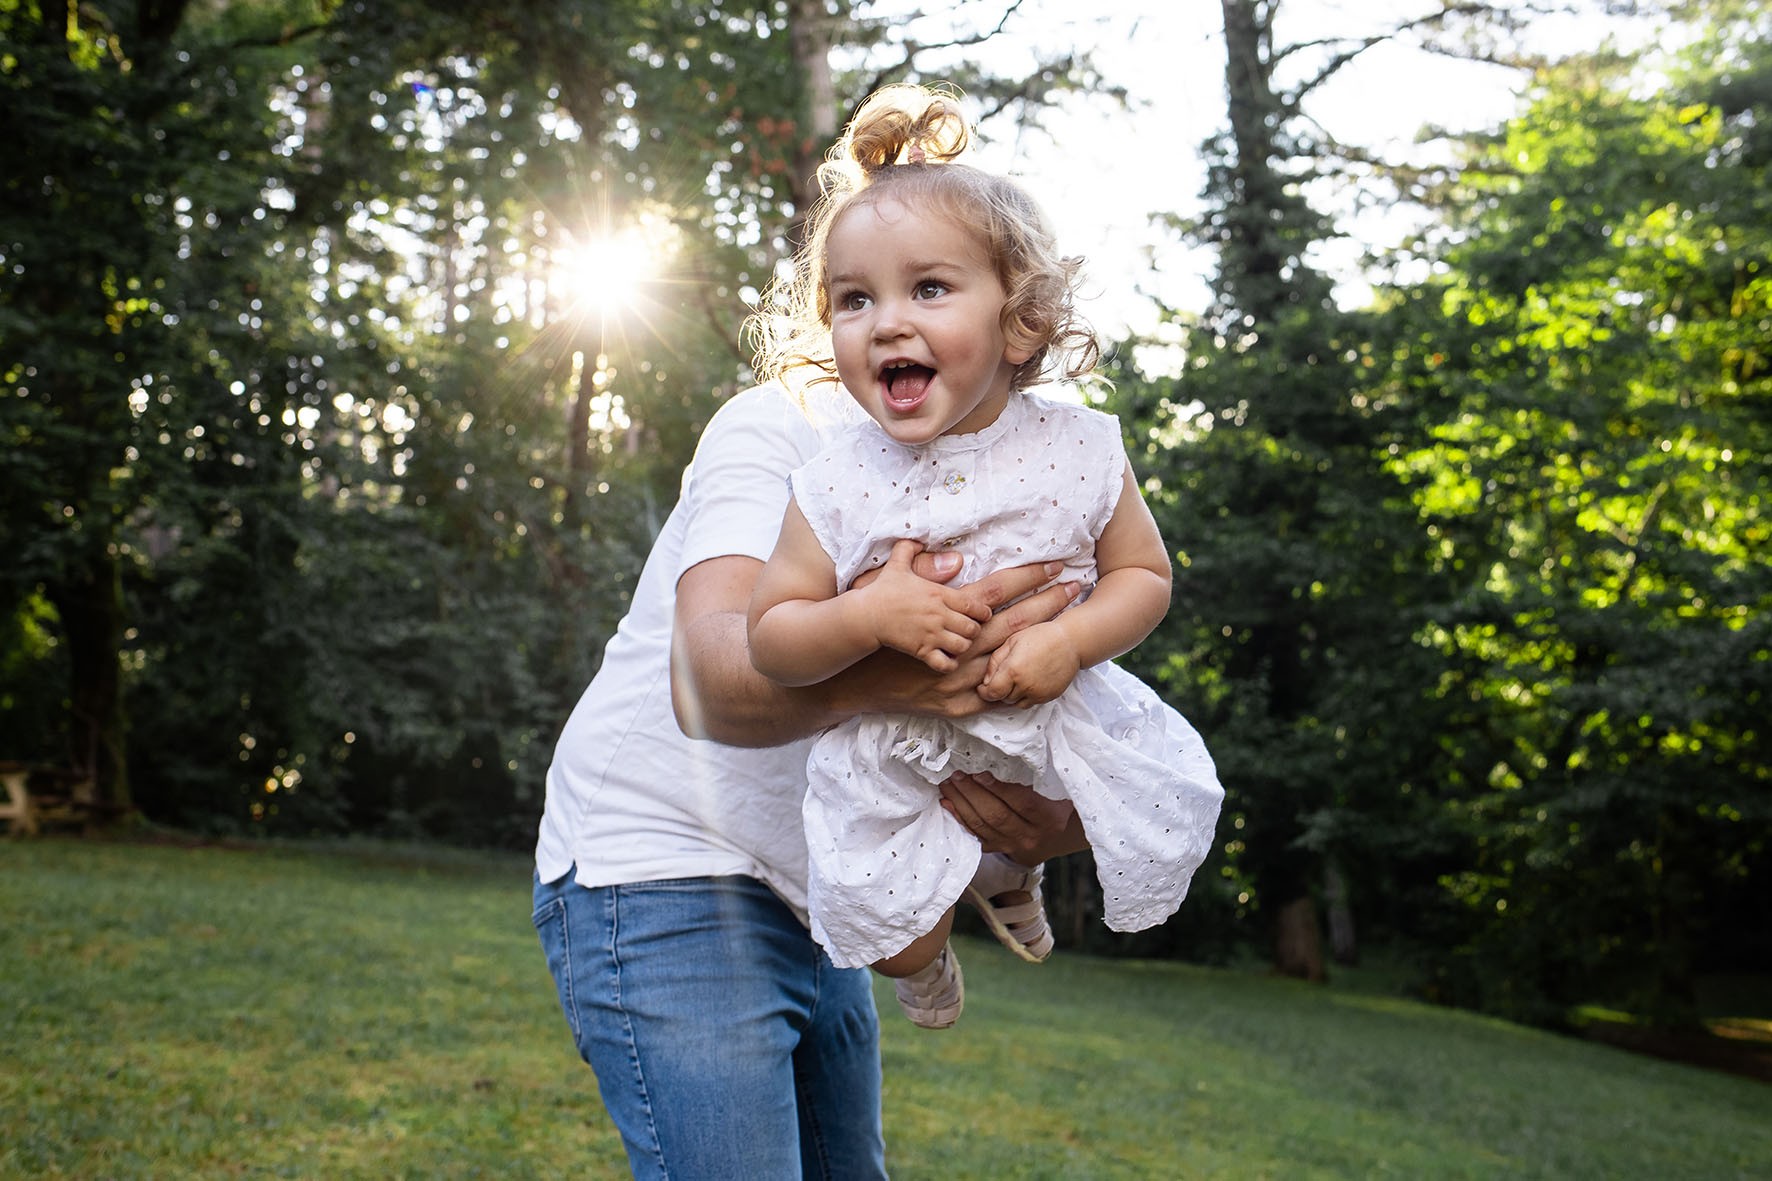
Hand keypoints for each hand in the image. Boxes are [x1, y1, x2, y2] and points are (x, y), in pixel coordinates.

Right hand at [856, 540, 991, 671]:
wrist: (865, 615)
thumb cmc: (883, 590)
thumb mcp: (897, 565)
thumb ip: (910, 550)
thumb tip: (919, 539)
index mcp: (939, 594)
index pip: (975, 606)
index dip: (982, 612)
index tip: (980, 614)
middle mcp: (938, 615)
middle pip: (973, 629)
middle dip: (974, 630)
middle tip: (968, 630)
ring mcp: (930, 634)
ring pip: (963, 646)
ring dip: (963, 646)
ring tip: (957, 643)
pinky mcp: (921, 651)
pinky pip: (945, 663)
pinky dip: (949, 663)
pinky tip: (946, 658)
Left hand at [939, 771, 1086, 863]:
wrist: (1053, 834)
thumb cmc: (1055, 800)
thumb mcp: (1057, 789)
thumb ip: (1041, 775)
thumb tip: (1013, 749)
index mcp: (1050, 819)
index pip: (1023, 803)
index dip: (1000, 789)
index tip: (980, 773)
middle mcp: (1031, 836)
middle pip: (997, 815)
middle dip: (973, 794)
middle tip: (957, 775)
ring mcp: (1013, 845)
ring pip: (982, 826)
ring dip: (961, 804)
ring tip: (948, 784)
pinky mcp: (999, 849)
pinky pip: (975, 835)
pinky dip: (959, 818)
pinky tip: (947, 803)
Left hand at [977, 621, 1081, 706]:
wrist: (1070, 641)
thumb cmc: (1041, 636)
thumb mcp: (1012, 641)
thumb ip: (995, 661)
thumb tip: (986, 681)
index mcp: (1013, 670)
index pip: (991, 693)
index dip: (984, 691)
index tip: (983, 687)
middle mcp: (1025, 685)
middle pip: (1002, 699)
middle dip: (998, 691)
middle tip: (1001, 679)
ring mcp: (1038, 693)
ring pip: (1016, 704)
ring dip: (1012, 695)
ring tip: (1015, 679)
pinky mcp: (1048, 697)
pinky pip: (1031, 703)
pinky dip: (1025, 696)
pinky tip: (1028, 682)